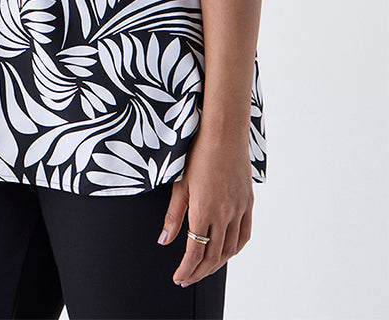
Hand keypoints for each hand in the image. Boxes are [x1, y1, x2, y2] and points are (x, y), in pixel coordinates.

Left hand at [157, 126, 253, 285]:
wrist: (224, 132)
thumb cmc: (198, 153)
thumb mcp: (180, 184)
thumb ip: (173, 216)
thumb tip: (164, 241)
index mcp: (204, 210)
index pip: (195, 251)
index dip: (186, 268)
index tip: (178, 277)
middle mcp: (224, 214)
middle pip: (213, 255)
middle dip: (199, 271)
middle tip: (187, 279)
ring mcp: (239, 209)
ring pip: (230, 249)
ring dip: (216, 264)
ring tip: (203, 269)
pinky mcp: (248, 202)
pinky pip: (244, 235)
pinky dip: (234, 249)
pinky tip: (226, 252)